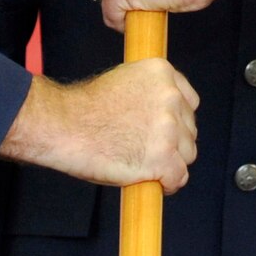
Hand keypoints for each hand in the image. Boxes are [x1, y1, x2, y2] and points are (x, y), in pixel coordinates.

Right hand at [0, 59, 199, 190]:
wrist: (66, 126)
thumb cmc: (84, 109)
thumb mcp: (123, 82)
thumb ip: (148, 93)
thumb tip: (159, 114)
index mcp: (161, 73)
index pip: (189, 101)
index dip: (177, 120)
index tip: (166, 131)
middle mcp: (170, 97)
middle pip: (189, 129)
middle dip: (173, 142)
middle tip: (148, 150)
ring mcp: (169, 128)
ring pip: (187, 153)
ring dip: (171, 163)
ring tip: (148, 166)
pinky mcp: (163, 157)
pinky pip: (179, 176)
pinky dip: (168, 183)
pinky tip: (154, 182)